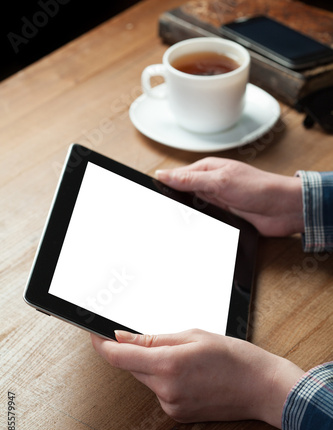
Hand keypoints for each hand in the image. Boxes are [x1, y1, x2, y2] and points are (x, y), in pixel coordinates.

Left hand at [91, 330, 303, 426]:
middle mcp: (165, 389)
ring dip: (153, 365)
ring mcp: (171, 405)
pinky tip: (188, 372)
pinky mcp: (177, 414)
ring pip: (146, 378)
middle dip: (135, 351)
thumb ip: (153, 339)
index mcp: (168, 365)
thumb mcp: (193, 335)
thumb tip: (122, 338)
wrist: (261, 387)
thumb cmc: (235, 357)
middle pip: (132, 367)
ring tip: (183, 355)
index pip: (119, 357)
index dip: (101, 345)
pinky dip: (164, 378)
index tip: (93, 334)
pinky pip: (159, 391)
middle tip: (156, 339)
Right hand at [156, 157, 303, 236]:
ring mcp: (216, 201)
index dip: (164, 184)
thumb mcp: (220, 180)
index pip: (177, 176)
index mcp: (208, 169)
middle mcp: (210, 185)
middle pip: (182, 194)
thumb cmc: (259, 188)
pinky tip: (193, 228)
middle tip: (161, 213)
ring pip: (191, 210)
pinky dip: (198, 225)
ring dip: (187, 215)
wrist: (283, 210)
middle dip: (173, 203)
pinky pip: (204, 221)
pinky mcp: (223, 217)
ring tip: (176, 222)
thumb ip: (191, 179)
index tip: (151, 192)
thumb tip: (164, 174)